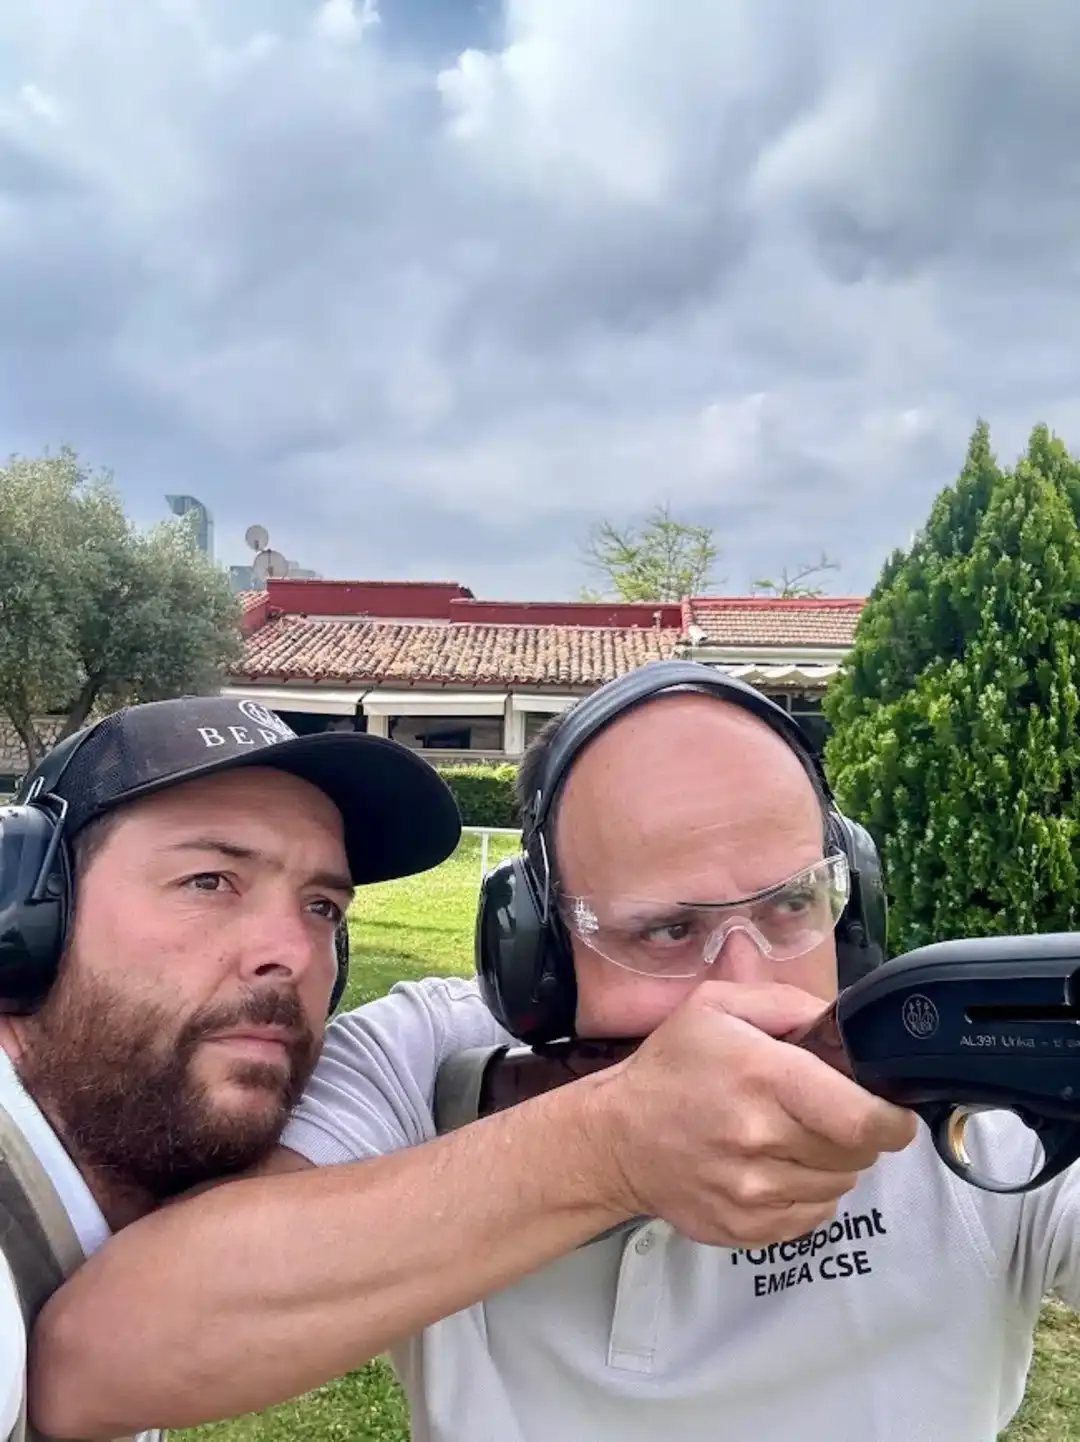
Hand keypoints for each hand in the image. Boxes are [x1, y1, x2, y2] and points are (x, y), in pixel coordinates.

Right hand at [587, 980, 917, 1246]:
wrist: (616, 1138)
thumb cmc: (671, 1066)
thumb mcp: (718, 1006)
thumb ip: (787, 1004)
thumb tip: (845, 1024)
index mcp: (761, 1077)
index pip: (861, 1119)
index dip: (891, 1120)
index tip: (892, 1111)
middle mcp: (760, 1141)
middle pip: (857, 1154)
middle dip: (857, 1133)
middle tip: (825, 1113)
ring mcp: (753, 1193)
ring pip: (839, 1185)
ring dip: (831, 1162)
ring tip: (793, 1137)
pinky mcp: (747, 1230)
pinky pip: (813, 1216)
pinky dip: (809, 1192)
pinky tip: (777, 1167)